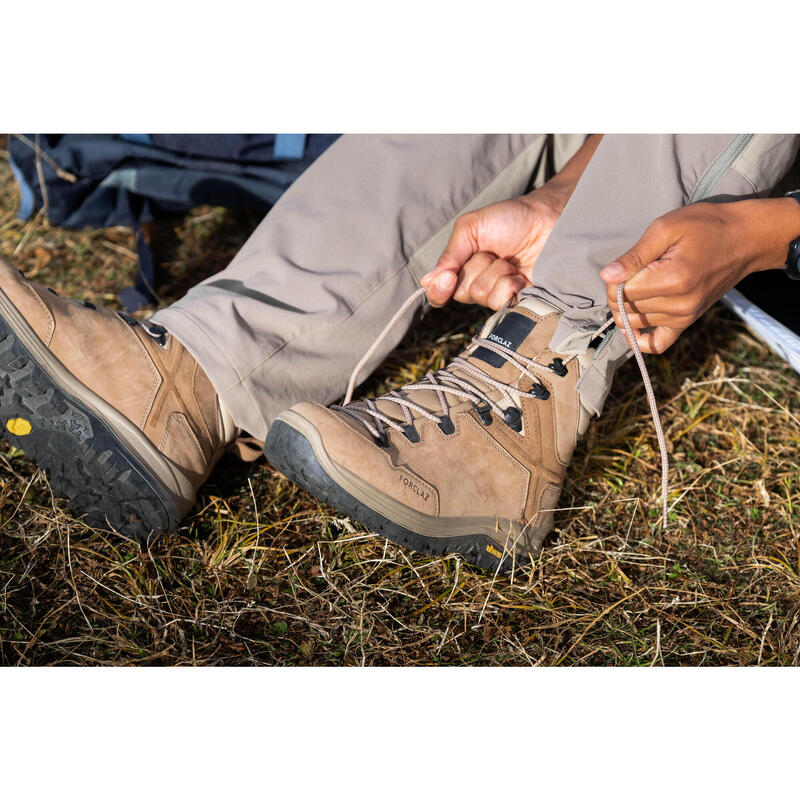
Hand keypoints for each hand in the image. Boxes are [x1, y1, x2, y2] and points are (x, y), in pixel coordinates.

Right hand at [421, 134, 602, 308]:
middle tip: (494, 253)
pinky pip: (503, 305)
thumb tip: (427, 282)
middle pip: (461, 294)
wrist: (551, 218)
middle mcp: (479, 284)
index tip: (448, 277)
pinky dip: (509, 287)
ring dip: (496, 274)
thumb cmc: (512, 218)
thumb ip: (450, 254)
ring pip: (482, 297)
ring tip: (511, 260)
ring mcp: (501, 294)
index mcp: (464, 268)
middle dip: (477, 269)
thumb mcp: (472, 227)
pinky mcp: (521, 302)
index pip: (440, 292)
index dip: (440, 290)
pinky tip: (520, 275)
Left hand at [600, 198, 799, 353]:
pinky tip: (633, 326)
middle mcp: (678, 304)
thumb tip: (607, 276)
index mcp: (671, 280)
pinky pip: (656, 344)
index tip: (624, 265)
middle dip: (617, 293)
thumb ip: (635, 255)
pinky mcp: (687, 322)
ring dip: (626, 309)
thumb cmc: (705, 227)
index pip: (620, 292)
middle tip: (630, 273)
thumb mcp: (666, 228)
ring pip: (634, 323)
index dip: (613, 279)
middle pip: (625, 309)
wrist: (745, 239)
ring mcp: (684, 316)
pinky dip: (640, 339)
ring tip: (638, 288)